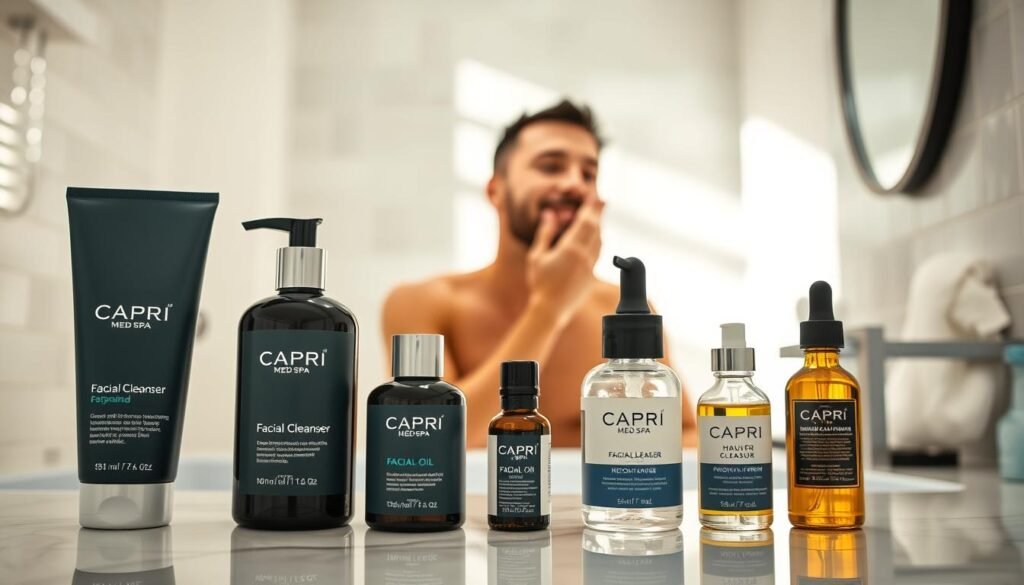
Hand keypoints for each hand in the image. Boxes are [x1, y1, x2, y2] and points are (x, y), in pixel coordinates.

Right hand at [526, 197, 604, 322]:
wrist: (551, 310)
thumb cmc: (540, 283)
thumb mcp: (537, 255)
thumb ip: (545, 233)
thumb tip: (549, 214)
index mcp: (570, 249)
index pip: (585, 222)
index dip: (591, 208)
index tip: (595, 197)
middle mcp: (584, 256)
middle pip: (595, 229)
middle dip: (598, 213)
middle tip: (602, 201)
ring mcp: (590, 267)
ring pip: (599, 241)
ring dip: (599, 227)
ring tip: (597, 218)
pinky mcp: (591, 276)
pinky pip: (598, 254)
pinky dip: (597, 242)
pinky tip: (594, 240)